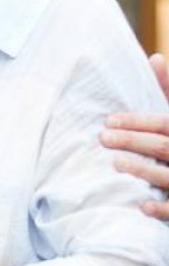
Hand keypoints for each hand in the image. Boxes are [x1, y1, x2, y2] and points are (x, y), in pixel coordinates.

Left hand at [101, 53, 168, 219]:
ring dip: (143, 170)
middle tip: (103, 138)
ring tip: (116, 164)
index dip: (138, 122)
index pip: (165, 123)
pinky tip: (142, 206)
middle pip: (165, 147)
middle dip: (134, 141)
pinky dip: (162, 208)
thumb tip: (155, 57)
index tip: (108, 121)